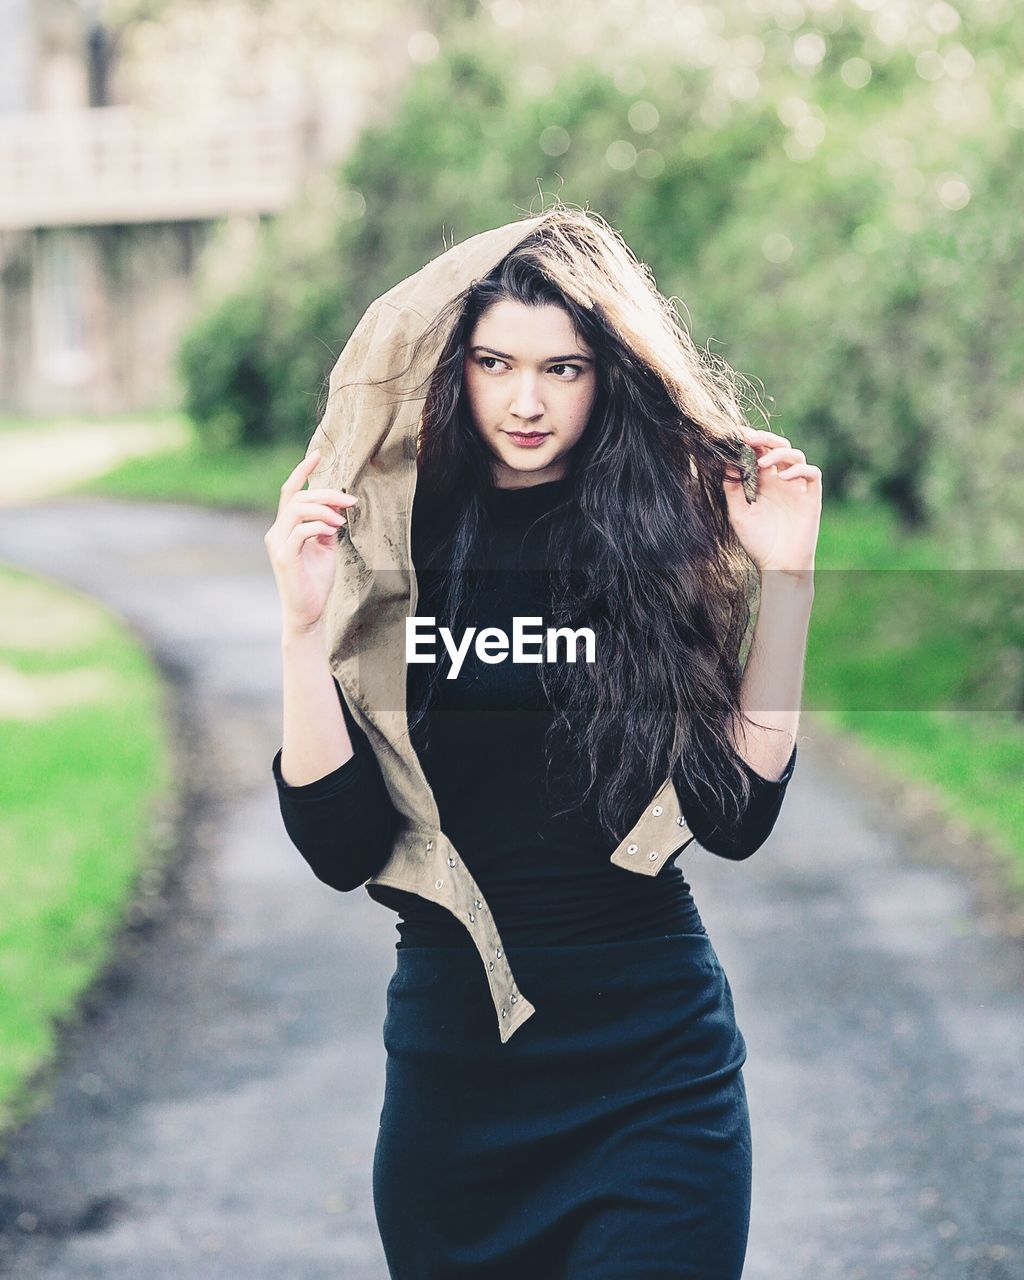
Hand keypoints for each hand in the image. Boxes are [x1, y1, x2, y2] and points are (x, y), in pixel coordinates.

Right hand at [263, 448, 357, 634]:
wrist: (308, 613)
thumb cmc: (316, 581)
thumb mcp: (326, 547)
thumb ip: (328, 525)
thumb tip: (339, 504)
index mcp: (285, 526)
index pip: (290, 491)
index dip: (302, 470)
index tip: (318, 454)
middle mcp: (277, 531)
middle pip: (298, 497)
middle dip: (326, 493)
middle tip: (351, 500)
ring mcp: (278, 544)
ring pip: (296, 509)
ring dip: (324, 509)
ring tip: (342, 519)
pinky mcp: (284, 558)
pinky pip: (299, 532)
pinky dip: (317, 526)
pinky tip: (333, 531)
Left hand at [723, 427, 821, 573]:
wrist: (778, 567)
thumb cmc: (758, 543)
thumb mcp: (738, 514)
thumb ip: (733, 489)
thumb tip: (727, 462)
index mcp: (765, 484)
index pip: (760, 453)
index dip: (751, 441)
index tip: (736, 434)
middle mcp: (782, 482)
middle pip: (780, 448)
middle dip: (765, 438)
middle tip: (748, 437)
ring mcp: (798, 489)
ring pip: (797, 456)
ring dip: (780, 453)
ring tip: (763, 461)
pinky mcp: (811, 499)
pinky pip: (812, 474)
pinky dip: (800, 470)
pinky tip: (783, 477)